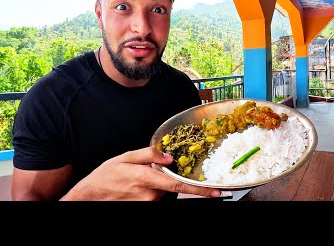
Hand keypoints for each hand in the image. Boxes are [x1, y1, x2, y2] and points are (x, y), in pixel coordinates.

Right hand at [61, 146, 221, 200]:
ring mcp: (147, 204)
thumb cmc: (105, 176)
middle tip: (145, 172)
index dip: (200, 189)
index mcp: (147, 179)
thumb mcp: (125, 157)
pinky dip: (151, 190)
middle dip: (164, 176)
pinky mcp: (143, 207)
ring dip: (156, 184)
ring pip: (162, 191)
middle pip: (170, 184)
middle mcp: (150, 195)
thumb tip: (169, 156)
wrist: (88, 196)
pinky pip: (155, 197)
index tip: (217, 191)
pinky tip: (136, 187)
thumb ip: (149, 154)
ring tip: (135, 180)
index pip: (179, 184)